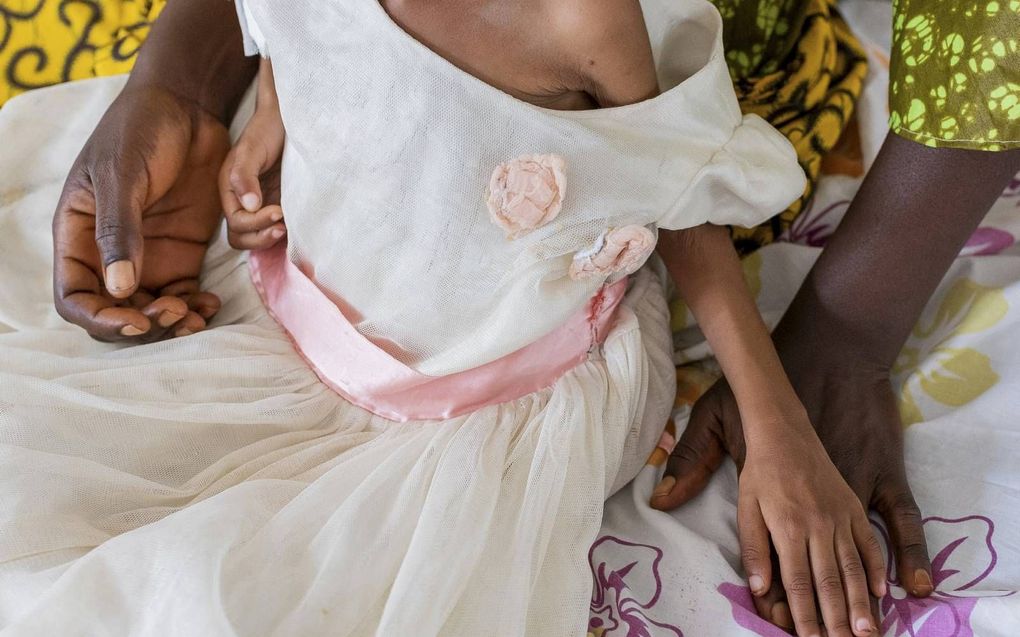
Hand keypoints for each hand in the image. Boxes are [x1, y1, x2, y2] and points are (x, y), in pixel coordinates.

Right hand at [53, 85, 229, 340]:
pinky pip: (185, 295)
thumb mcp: (123, 175)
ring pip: (152, 311)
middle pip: (115, 312)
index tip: (135, 321)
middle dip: (142, 325)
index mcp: (79, 235)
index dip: (100, 319)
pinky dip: (196, 309)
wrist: (188, 107)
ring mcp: (148, 256)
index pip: (75, 296)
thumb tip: (118, 289)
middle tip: (177, 314)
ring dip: (172, 324)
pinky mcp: (183, 253)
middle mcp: (110, 253)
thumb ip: (119, 230)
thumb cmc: (141, 130)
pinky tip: (211, 305)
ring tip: (196, 317)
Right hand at [220, 59, 284, 250]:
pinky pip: (275, 229)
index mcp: (230, 190)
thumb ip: (244, 175)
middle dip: (261, 238)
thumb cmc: (267, 130)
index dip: (256, 224)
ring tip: (289, 229)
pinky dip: (283, 235)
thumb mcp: (252, 149)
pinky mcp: (279, 204)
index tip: (278, 212)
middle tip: (283, 227)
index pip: (236, 223)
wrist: (287, 120)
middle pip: (241, 237)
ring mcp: (261, 205)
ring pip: (256, 237)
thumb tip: (248, 205)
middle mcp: (242, 202)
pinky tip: (297, 229)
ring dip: (271, 239)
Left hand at [738, 409, 885, 636]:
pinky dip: (877, 569)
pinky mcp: (853, 507)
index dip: (806, 616)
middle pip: (831, 582)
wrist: (784, 433)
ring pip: (853, 568)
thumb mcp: (746, 508)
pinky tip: (882, 592)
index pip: (799, 583)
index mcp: (788, 528)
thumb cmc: (760, 474)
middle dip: (838, 621)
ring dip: (861, 604)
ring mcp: (840, 516)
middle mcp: (818, 526)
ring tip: (869, 632)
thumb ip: (753, 548)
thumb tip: (759, 589)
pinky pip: (869, 543)